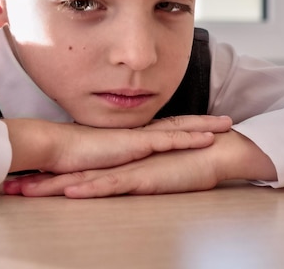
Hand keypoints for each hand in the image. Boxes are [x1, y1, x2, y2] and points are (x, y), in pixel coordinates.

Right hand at [4, 130, 276, 197]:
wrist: (57, 146)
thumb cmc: (70, 154)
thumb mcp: (95, 158)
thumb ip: (108, 160)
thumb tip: (111, 164)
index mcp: (129, 137)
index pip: (161, 129)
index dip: (181, 126)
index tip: (199, 124)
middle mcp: (137, 133)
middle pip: (177, 123)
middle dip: (202, 121)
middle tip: (224, 119)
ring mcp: (138, 137)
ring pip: (179, 128)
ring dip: (204, 126)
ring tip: (227, 124)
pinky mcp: (136, 144)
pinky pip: (169, 140)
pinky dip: (190, 138)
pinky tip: (208, 138)